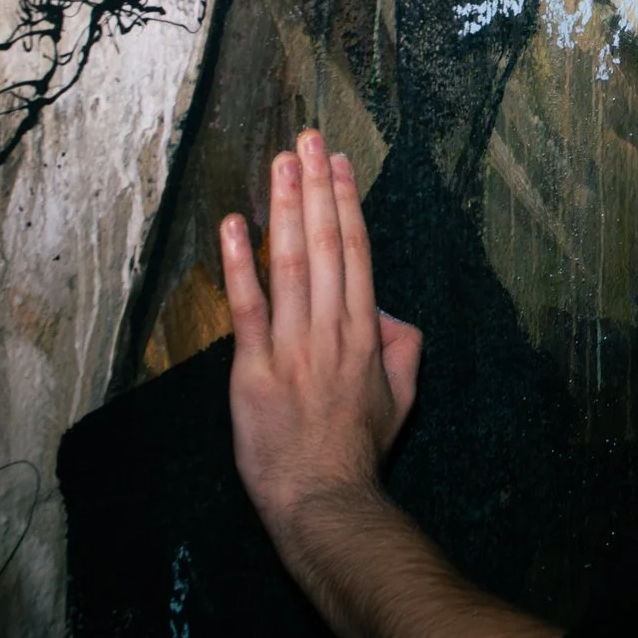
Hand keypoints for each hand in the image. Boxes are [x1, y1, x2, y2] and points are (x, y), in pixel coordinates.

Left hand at [223, 131, 421, 554]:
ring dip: (287, 208)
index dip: (348, 202)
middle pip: (328, 244)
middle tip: (309, 139)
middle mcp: (333, 329)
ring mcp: (294, 348)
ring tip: (281, 161)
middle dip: (318, 186)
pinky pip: (247, 308)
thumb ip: (403, 347)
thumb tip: (392, 313)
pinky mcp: (254, 370)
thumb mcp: (402, 397)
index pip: (358, 252)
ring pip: (292, 264)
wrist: (324, 498)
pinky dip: (240, 263)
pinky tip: (234, 224)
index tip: (338, 162)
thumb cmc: (359, 450)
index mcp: (367, 332)